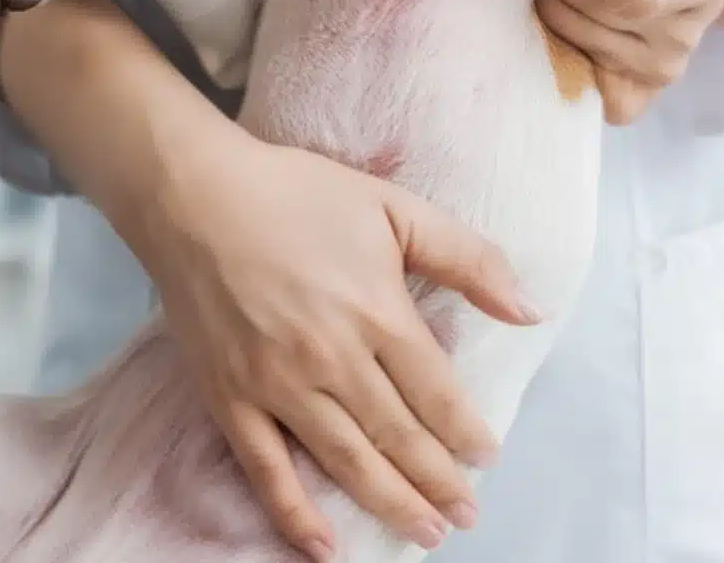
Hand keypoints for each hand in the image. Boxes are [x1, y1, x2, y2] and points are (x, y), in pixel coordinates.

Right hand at [133, 132, 540, 560]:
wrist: (192, 196)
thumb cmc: (296, 194)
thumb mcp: (394, 207)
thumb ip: (468, 257)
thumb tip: (531, 309)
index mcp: (376, 312)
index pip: (435, 392)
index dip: (466, 432)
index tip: (487, 457)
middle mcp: (331, 359)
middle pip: (398, 436)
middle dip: (439, 482)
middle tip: (467, 516)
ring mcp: (276, 385)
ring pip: (345, 461)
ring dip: (390, 503)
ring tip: (425, 533)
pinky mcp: (229, 398)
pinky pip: (267, 470)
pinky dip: (295, 514)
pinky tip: (325, 547)